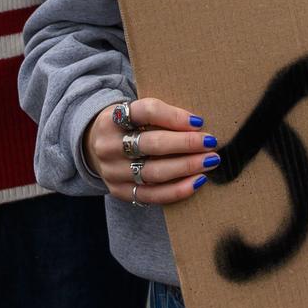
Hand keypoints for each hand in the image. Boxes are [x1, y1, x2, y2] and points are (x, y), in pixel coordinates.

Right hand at [85, 96, 214, 206]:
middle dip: (186, 144)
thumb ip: (161, 115)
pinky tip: (197, 181)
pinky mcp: (119, 191)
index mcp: (112, 118)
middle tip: (211, 142)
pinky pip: (151, 195)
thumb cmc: (129, 125)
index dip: (174, 116)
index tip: (199, 121)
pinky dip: (177, 190)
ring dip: (186, 167)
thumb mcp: (136, 112)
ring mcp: (112, 171)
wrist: (96, 146)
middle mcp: (108, 145)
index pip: (146, 111)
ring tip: (209, 161)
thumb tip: (200, 123)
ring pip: (153, 172)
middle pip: (151, 144)